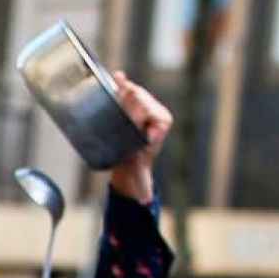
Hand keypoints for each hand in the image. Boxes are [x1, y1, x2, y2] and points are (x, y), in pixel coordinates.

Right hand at [109, 73, 172, 204]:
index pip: (152, 113)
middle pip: (141, 100)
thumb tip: (145, 200)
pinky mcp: (131, 101)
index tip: (133, 120)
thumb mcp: (137, 173)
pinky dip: (121, 84)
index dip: (141, 114)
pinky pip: (126, 90)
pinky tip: (117, 77)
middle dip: (131, 101)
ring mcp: (143, 104)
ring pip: (133, 94)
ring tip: (116, 88)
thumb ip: (141, 185)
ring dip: (124, 91)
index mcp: (162, 123)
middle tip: (120, 104)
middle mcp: (156, 111)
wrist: (128, 159)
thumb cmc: (134, 167)